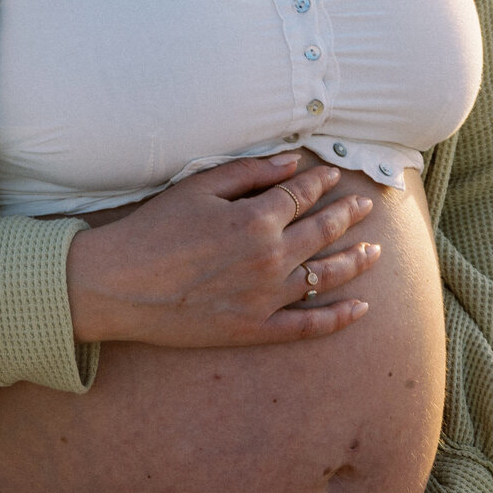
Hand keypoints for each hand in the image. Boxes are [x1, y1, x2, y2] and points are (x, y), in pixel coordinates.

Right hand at [65, 152, 379, 346]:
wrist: (117, 285)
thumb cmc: (153, 229)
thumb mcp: (198, 187)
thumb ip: (251, 173)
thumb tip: (293, 163)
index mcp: (257, 219)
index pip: (301, 194)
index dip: (320, 182)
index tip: (331, 175)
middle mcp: (271, 258)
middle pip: (323, 232)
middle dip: (348, 215)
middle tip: (366, 206)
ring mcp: (266, 298)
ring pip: (325, 277)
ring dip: (355, 262)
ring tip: (374, 251)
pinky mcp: (254, 329)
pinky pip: (308, 326)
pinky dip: (338, 318)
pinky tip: (360, 309)